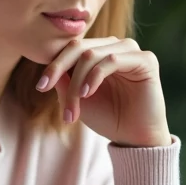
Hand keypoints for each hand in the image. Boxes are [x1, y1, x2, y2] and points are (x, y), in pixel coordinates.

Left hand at [36, 37, 170, 147]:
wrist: (134, 137)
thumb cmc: (108, 117)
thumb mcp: (77, 98)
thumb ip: (63, 80)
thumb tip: (48, 64)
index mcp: (99, 52)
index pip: (71, 48)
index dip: (53, 64)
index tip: (40, 86)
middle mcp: (115, 46)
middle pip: (78, 47)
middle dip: (59, 70)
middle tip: (46, 89)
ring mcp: (130, 50)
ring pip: (92, 55)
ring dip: (77, 81)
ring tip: (73, 107)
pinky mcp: (145, 59)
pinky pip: (112, 60)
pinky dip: (95, 76)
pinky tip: (87, 93)